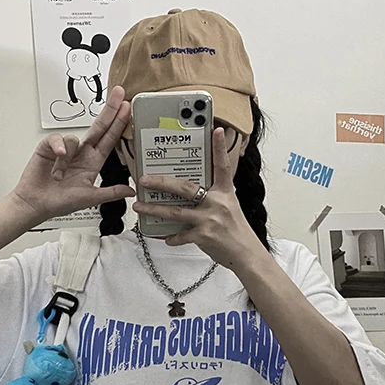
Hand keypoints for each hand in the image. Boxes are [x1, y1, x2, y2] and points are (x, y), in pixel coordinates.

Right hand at [11, 86, 134, 226]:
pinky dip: (58, 148)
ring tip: (59, 176)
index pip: (109, 139)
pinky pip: (58, 139)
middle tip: (119, 94)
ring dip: (67, 160)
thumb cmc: (60, 202)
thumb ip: (111, 192)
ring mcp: (66, 149)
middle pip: (98, 127)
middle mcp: (81, 153)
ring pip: (74, 139)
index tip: (127, 109)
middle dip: (109, 110)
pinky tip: (56, 159)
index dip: (119, 124)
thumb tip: (131, 191)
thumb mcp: (90, 198)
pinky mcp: (49, 146)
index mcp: (93, 163)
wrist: (36, 203)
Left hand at [131, 127, 267, 268]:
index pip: (222, 166)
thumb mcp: (229, 207)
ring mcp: (209, 219)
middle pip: (185, 188)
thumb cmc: (236, 231)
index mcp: (224, 192)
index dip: (219, 148)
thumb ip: (212, 197)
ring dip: (154, 210)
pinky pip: (180, 235)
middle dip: (161, 182)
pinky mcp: (203, 236)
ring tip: (139, 207)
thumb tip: (191, 192)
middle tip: (144, 179)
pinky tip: (164, 236)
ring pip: (175, 212)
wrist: (245, 254)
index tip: (216, 130)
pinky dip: (171, 237)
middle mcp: (217, 203)